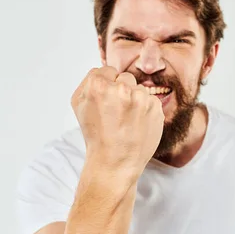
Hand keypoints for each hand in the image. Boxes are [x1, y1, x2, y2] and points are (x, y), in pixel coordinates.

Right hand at [71, 66, 164, 180]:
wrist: (115, 162)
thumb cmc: (96, 135)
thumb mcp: (79, 105)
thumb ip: (88, 81)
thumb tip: (103, 71)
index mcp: (98, 85)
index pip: (108, 70)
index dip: (106, 86)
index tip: (106, 101)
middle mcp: (121, 88)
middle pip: (125, 77)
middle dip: (121, 91)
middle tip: (116, 112)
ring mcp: (140, 98)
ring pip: (139, 89)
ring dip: (135, 100)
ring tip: (127, 121)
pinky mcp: (155, 107)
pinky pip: (150, 101)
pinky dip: (145, 110)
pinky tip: (137, 124)